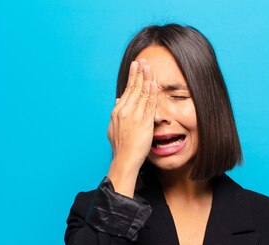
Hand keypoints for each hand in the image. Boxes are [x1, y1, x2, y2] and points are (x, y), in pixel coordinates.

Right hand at [106, 59, 157, 196]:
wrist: (125, 159)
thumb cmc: (121, 147)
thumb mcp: (114, 127)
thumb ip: (117, 112)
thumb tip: (118, 99)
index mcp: (118, 111)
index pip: (127, 90)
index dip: (132, 77)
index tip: (136, 67)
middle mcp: (125, 111)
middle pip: (133, 88)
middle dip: (139, 73)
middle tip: (143, 60)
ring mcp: (134, 116)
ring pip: (141, 93)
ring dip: (146, 78)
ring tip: (149, 66)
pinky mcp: (144, 122)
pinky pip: (148, 104)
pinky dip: (151, 93)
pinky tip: (153, 83)